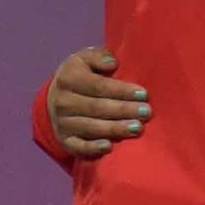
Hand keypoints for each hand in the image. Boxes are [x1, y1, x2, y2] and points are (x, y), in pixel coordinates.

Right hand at [43, 44, 148, 159]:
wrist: (57, 98)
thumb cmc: (83, 75)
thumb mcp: (85, 59)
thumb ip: (98, 56)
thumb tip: (112, 63)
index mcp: (68, 78)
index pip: (98, 86)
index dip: (121, 90)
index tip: (143, 94)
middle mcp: (62, 101)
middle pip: (97, 107)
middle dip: (124, 110)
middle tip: (147, 112)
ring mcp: (63, 122)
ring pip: (91, 127)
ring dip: (115, 128)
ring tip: (137, 128)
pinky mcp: (66, 140)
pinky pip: (78, 146)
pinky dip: (92, 148)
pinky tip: (109, 147)